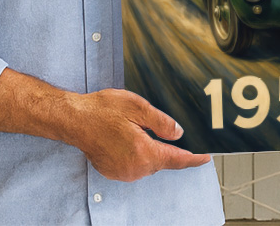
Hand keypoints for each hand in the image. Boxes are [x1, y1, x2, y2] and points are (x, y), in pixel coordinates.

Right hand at [68, 88, 210, 181]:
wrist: (74, 119)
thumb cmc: (102, 110)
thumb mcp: (137, 107)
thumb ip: (162, 122)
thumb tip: (178, 133)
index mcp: (143, 153)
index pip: (176, 159)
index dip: (194, 158)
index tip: (205, 157)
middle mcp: (134, 168)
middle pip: (161, 161)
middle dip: (165, 147)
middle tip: (155, 127)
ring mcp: (122, 173)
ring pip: (147, 163)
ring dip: (148, 149)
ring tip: (134, 128)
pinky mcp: (113, 172)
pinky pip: (133, 165)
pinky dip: (136, 154)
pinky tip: (125, 138)